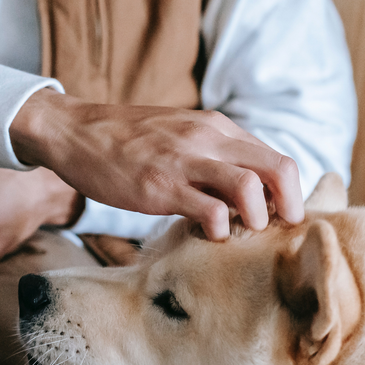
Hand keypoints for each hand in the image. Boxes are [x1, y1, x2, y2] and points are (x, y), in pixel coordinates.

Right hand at [8, 90, 303, 239]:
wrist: (74, 131)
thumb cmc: (128, 141)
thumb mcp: (181, 134)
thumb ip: (215, 154)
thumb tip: (248, 188)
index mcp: (218, 128)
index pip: (277, 159)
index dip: (287, 194)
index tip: (276, 217)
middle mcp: (210, 139)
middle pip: (280, 170)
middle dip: (289, 208)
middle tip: (275, 232)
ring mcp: (186, 162)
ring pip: (252, 190)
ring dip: (255, 221)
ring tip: (237, 233)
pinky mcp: (161, 186)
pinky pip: (211, 213)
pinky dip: (217, 232)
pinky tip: (203, 235)